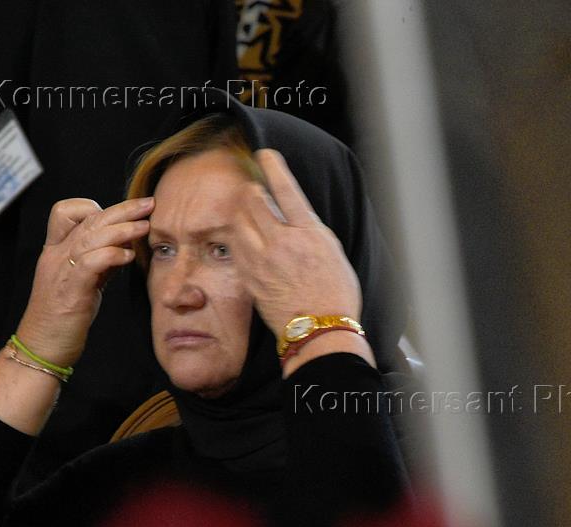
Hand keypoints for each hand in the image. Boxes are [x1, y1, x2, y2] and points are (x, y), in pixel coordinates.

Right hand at [16, 196, 153, 366]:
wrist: (41, 347)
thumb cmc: (64, 317)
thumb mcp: (83, 282)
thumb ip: (100, 262)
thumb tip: (125, 246)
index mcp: (56, 251)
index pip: (67, 212)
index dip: (95, 207)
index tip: (123, 214)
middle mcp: (56, 256)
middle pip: (88, 219)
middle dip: (122, 209)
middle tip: (148, 204)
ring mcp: (60, 272)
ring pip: (89, 237)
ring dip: (121, 229)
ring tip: (145, 226)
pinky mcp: (70, 292)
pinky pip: (90, 263)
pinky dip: (110, 255)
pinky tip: (128, 256)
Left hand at [231, 149, 361, 337]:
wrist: (321, 330)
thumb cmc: (335, 294)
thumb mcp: (332, 251)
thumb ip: (310, 229)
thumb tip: (293, 212)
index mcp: (308, 232)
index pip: (285, 188)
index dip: (272, 165)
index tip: (264, 153)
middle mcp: (282, 242)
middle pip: (252, 199)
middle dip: (251, 190)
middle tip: (253, 190)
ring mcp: (262, 260)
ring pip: (237, 220)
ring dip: (241, 211)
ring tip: (248, 214)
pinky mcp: (249, 277)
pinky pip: (235, 246)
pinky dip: (238, 237)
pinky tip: (245, 239)